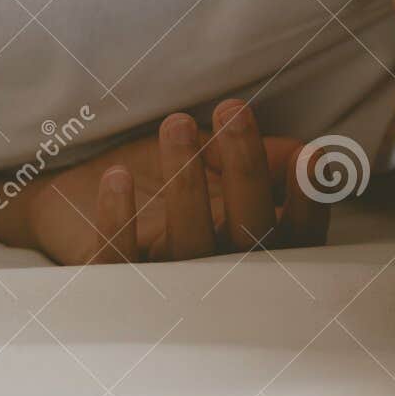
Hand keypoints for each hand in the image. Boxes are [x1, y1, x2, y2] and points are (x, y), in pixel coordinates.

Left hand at [20, 100, 330, 264]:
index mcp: (254, 248)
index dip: (308, 203)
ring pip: (188, 245)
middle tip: (232, 110)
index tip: (309, 157)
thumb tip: (313, 156)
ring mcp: (166, 285)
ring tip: (175, 125)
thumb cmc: (167, 182)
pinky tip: (118, 177)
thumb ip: (271, 161)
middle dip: (245, 170)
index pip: (297, 237)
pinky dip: (118, 220)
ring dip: (185, 183)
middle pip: (248, 235)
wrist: (81, 206)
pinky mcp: (111, 284)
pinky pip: (118, 262)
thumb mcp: (223, 164)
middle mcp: (219, 275)